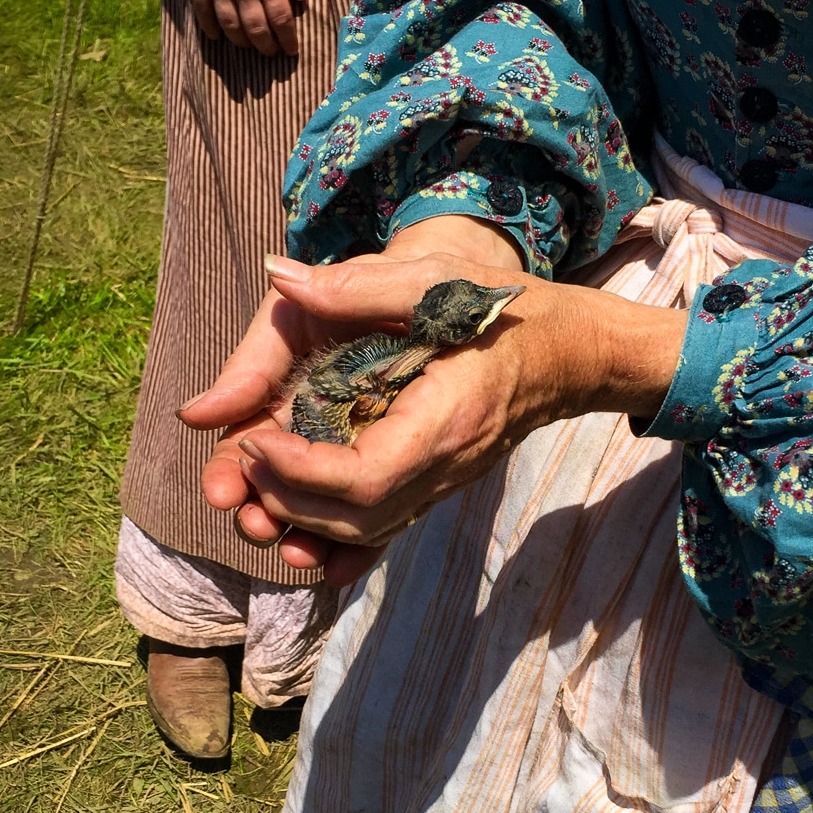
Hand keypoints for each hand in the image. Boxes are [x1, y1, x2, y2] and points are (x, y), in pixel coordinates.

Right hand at [176, 0, 305, 54]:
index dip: (287, 39)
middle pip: (256, 29)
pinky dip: (211, 28)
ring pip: (231, 27)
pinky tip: (218, 36)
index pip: (281, 18)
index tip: (291, 50)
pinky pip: (204, 13)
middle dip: (266, 46)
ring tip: (250, 45)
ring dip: (242, 42)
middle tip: (271, 52)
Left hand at [179, 226, 685, 587]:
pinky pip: (385, 527)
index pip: (362, 477)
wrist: (569, 353)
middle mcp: (446, 465)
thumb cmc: (504, 307)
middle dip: (288, 500)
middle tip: (242, 461)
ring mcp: (445, 483)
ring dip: (305, 519)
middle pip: (356, 518)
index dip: (297, 471)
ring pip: (367, 531)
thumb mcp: (434, 279)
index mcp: (445, 418)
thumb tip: (281, 278)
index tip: (254, 439)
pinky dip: (336, 534)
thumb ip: (356, 284)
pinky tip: (298, 530)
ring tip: (260, 481)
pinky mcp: (439, 485)